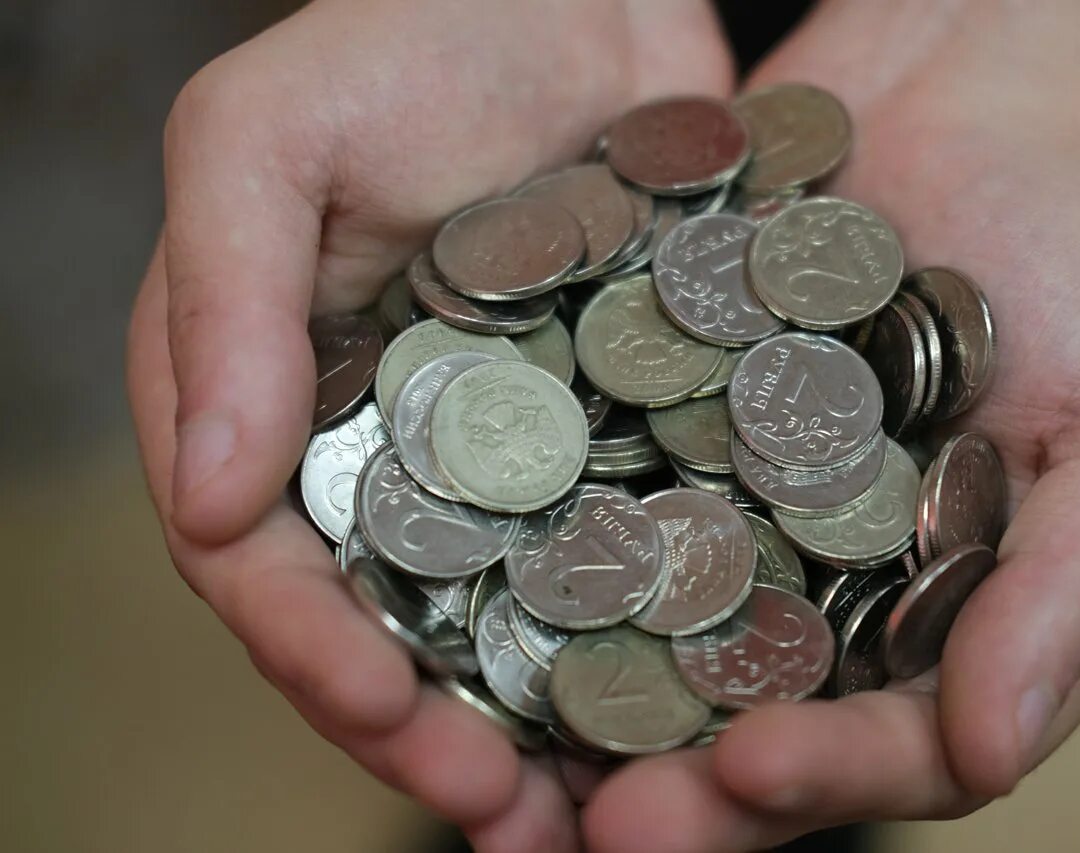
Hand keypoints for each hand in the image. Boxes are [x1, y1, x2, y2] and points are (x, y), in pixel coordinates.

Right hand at [126, 1, 730, 846]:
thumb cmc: (405, 34)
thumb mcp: (266, 137)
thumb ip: (220, 307)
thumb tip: (202, 507)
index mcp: (281, 405)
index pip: (271, 565)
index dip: (317, 655)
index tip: (391, 721)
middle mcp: (392, 454)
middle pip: (399, 626)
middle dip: (441, 734)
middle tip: (514, 822)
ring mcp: (513, 455)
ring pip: (519, 618)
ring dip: (552, 723)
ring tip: (607, 816)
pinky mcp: (619, 431)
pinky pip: (631, 546)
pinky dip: (652, 628)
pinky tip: (697, 698)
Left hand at [579, 1, 1079, 848]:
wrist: (956, 112)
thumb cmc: (1074, 271)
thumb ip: (1071, 594)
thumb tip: (992, 753)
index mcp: (943, 629)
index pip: (892, 747)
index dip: (828, 777)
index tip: (750, 771)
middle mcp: (825, 602)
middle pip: (750, 730)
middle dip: (681, 790)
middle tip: (605, 824)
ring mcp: (728, 529)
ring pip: (650, 650)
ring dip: (584, 712)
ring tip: (511, 759)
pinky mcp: (652, 448)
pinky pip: (591, 514)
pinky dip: (537, 559)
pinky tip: (471, 593)